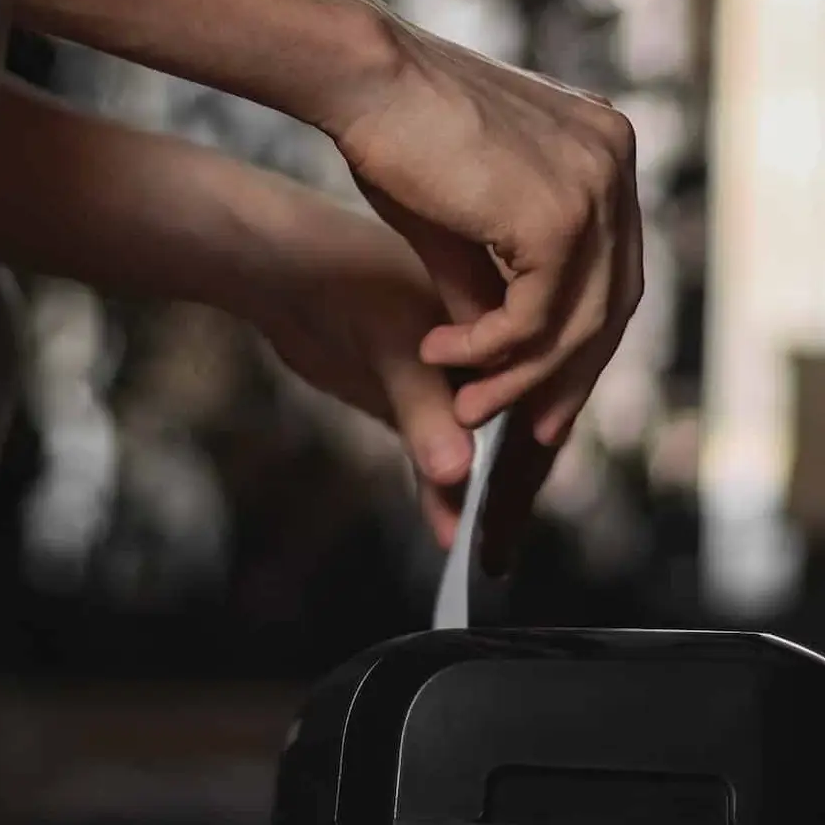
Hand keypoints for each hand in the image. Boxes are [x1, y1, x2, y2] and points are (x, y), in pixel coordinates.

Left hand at [242, 192, 552, 563]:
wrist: (284, 271)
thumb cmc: (346, 281)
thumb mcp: (392, 344)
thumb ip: (424, 410)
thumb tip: (458, 476)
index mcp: (507, 321)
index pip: (540, 390)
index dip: (538, 447)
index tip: (525, 503)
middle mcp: (492, 352)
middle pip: (519, 430)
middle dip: (513, 489)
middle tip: (502, 550)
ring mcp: (456, 380)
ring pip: (482, 449)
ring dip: (481, 498)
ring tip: (486, 553)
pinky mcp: (419, 402)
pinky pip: (442, 453)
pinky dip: (443, 491)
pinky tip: (447, 530)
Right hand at [322, 15, 642, 451]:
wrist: (365, 74)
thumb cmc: (396, 130)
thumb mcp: (462, 218)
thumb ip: (497, 281)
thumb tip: (506, 359)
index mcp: (603, 146)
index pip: (615, 266)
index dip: (584, 338)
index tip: (550, 394)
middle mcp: (614, 159)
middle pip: (614, 300)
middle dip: (569, 376)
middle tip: (531, 432)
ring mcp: (597, 186)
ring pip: (579, 320)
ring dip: (520, 375)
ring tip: (467, 406)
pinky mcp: (561, 215)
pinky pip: (537, 316)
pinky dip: (489, 350)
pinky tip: (441, 354)